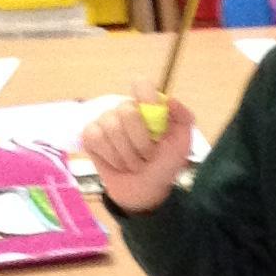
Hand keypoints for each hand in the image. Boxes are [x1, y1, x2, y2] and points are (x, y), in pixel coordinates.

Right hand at [82, 86, 195, 213]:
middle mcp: (125, 109)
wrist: (148, 191)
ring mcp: (105, 121)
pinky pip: (95, 138)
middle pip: (127, 111)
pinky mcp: (90, 136)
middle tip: (148, 156)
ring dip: (128, 155)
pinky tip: (118, 164)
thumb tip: (169, 100)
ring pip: (111, 128)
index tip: (154, 121)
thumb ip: (184, 118)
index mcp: (148, 106)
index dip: (146, 97)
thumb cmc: (165, 164)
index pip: (141, 84)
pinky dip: (111, 157)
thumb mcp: (183, 143)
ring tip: (135, 164)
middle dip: (141, 143)